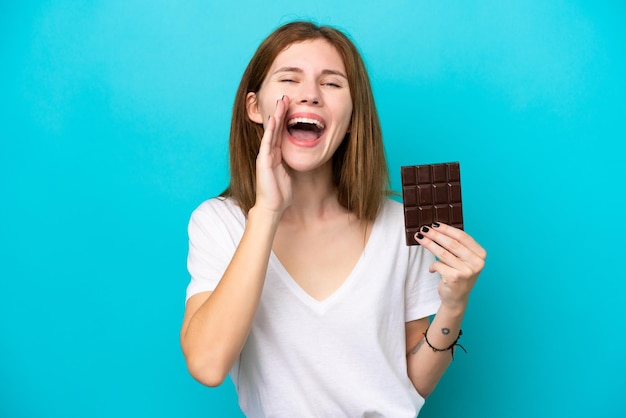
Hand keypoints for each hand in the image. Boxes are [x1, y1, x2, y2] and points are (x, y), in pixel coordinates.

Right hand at [255, 96, 292, 214]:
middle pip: (275, 128)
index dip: (285, 119)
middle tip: (285, 97)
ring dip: (276, 116)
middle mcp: (269, 153)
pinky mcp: (263, 161)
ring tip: (281, 102)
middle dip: (280, 112)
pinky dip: (271, 130)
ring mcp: (265, 156)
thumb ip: (291, 163)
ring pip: (271, 131)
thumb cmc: (280, 193)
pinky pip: (267, 142)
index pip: (280, 133)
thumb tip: (300, 156)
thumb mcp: (289, 173)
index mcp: (276, 155)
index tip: (290, 106)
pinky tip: (274, 119)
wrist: (271, 207)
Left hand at [415, 223, 486, 310]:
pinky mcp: (455, 278)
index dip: (447, 229)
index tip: (435, 224)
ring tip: (420, 238)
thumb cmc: (458, 275)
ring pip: (443, 253)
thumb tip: (437, 228)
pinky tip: (432, 268)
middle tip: (423, 229)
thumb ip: (457, 246)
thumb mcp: (463, 260)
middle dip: (435, 235)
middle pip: (452, 243)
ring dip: (429, 244)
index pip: (462, 237)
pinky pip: (438, 265)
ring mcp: (466, 271)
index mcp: (480, 255)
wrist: (456, 299)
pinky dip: (432, 266)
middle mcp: (476, 263)